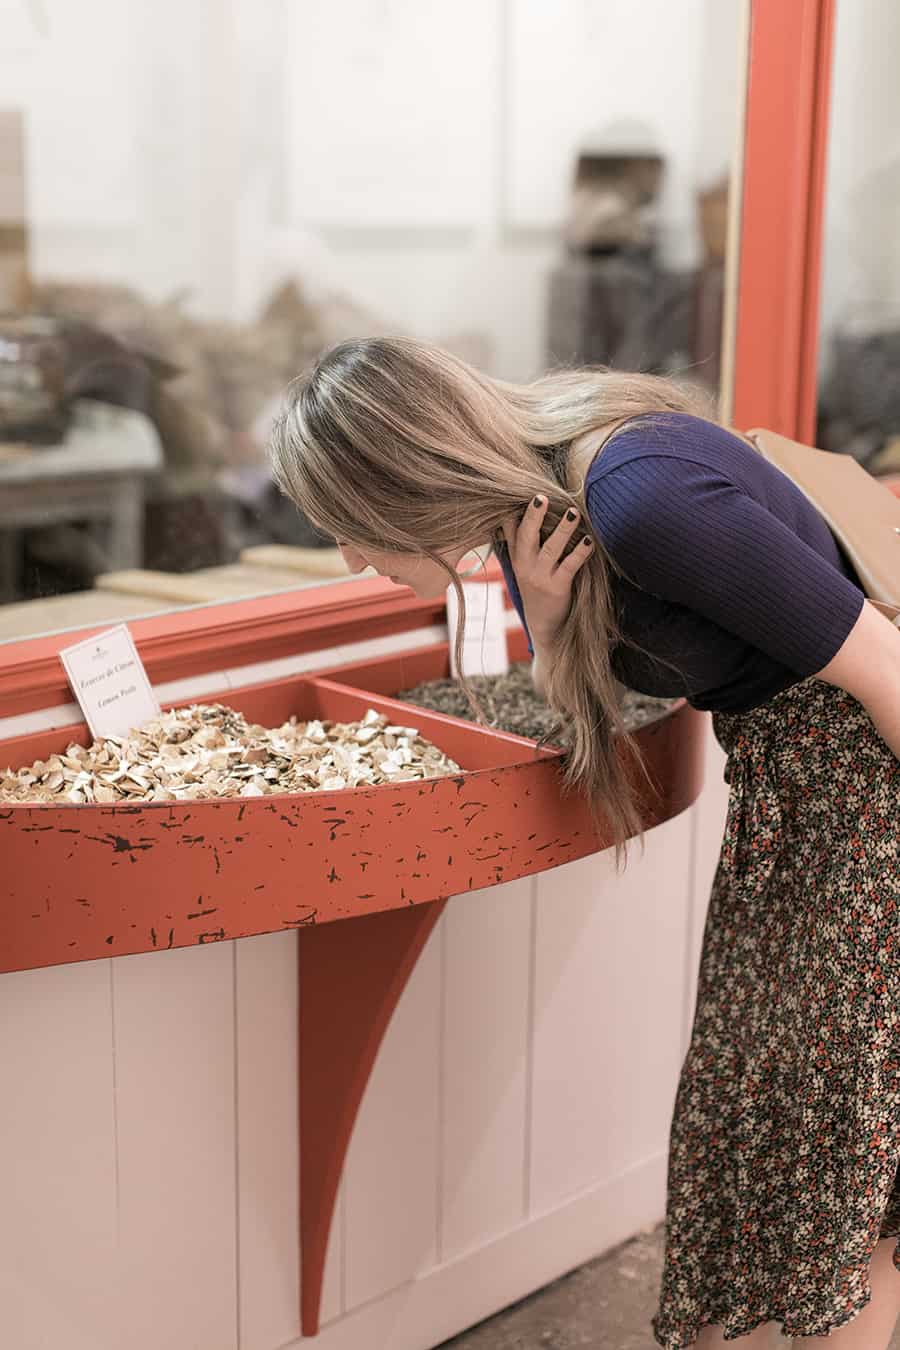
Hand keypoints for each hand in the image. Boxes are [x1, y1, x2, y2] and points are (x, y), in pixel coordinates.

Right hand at [500, 495, 593, 647]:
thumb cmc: (538, 589)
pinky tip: (588, 540)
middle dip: (533, 515)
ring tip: (573, 512)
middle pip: (526, 535)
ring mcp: (539, 577)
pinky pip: (569, 566)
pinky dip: (580, 552)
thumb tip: (523, 510)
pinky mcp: (557, 588)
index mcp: (516, 556)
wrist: (544, 627)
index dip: (512, 509)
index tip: (517, 489)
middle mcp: (524, 565)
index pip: (509, 529)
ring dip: (562, 529)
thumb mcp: (524, 566)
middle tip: (541, 496)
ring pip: (550, 548)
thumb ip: (523, 541)